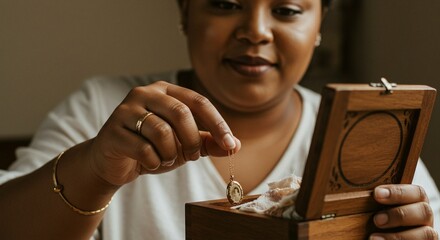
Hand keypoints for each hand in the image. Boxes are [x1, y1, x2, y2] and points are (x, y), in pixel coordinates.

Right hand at [87, 81, 240, 186]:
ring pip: (161, 131)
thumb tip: (235, 146)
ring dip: (170, 153)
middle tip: (192, 156)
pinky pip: (143, 148)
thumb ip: (207, 142)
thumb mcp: (184, 145)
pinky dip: (153, 161)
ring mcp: (126, 110)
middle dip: (192, 140)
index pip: (198, 102)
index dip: (217, 124)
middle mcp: (145, 93)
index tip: (230, 145)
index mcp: (165, 90)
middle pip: (181, 113)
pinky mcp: (113, 130)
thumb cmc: (152, 148)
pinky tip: (150, 163)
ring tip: (166, 159)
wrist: (113, 162)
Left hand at [370, 184, 437, 239]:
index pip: (417, 192)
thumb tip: (367, 193)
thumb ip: (379, 201)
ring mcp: (427, 233)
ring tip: (374, 238)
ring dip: (399, 236)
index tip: (377, 193)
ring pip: (427, 233)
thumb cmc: (379, 220)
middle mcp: (425, 217)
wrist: (381, 237)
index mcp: (416, 202)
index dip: (398, 192)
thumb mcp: (380, 208)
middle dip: (399, 215)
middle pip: (424, 211)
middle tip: (377, 220)